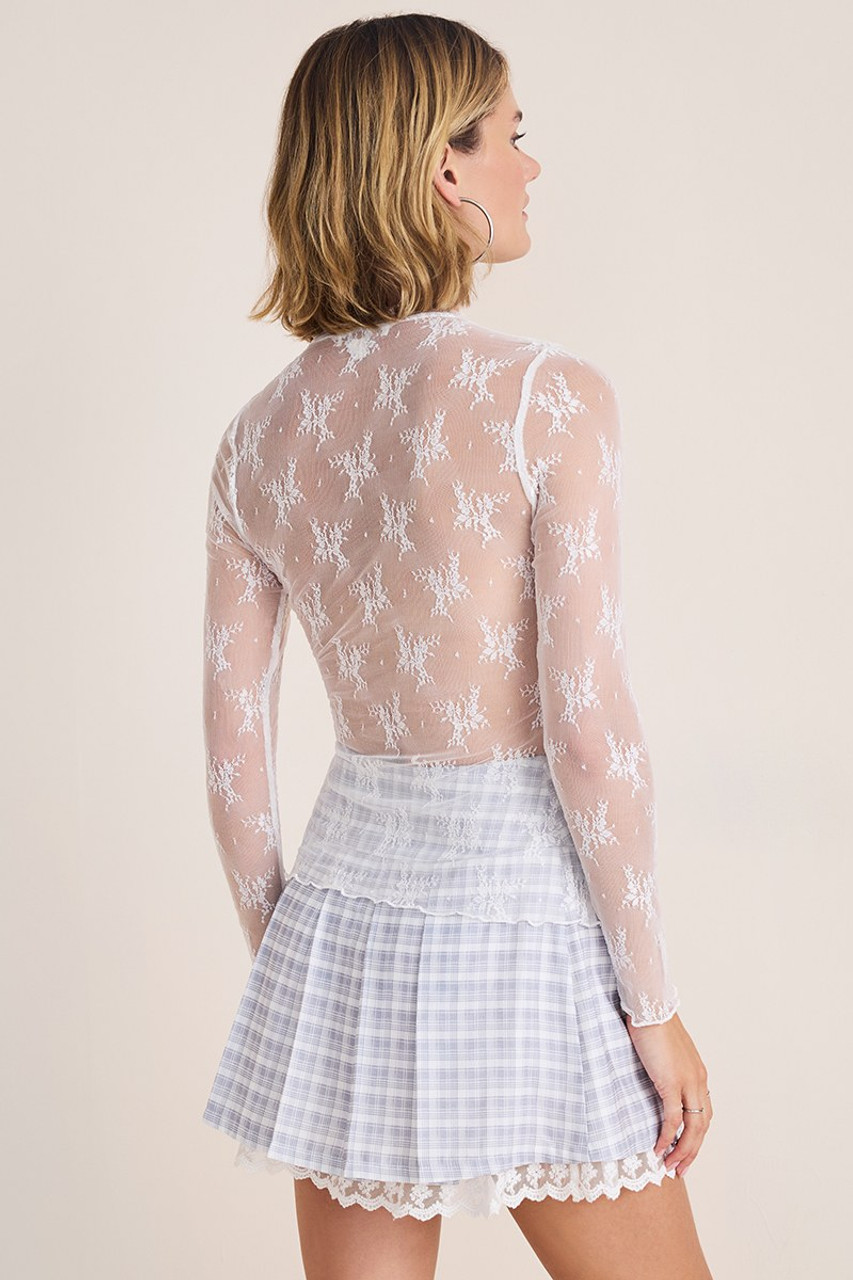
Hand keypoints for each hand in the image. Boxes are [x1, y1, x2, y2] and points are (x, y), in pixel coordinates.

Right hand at [624, 1011, 712, 1177]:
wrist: (650, 1006)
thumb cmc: (653, 1023)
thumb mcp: (666, 1051)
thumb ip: (667, 1067)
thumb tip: (659, 1078)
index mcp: (698, 1074)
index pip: (704, 1113)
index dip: (696, 1135)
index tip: (684, 1150)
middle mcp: (698, 1081)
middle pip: (703, 1126)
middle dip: (692, 1151)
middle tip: (680, 1169)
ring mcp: (687, 1082)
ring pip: (693, 1127)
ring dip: (683, 1151)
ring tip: (671, 1166)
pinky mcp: (671, 1083)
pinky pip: (672, 1118)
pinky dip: (667, 1136)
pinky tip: (659, 1148)